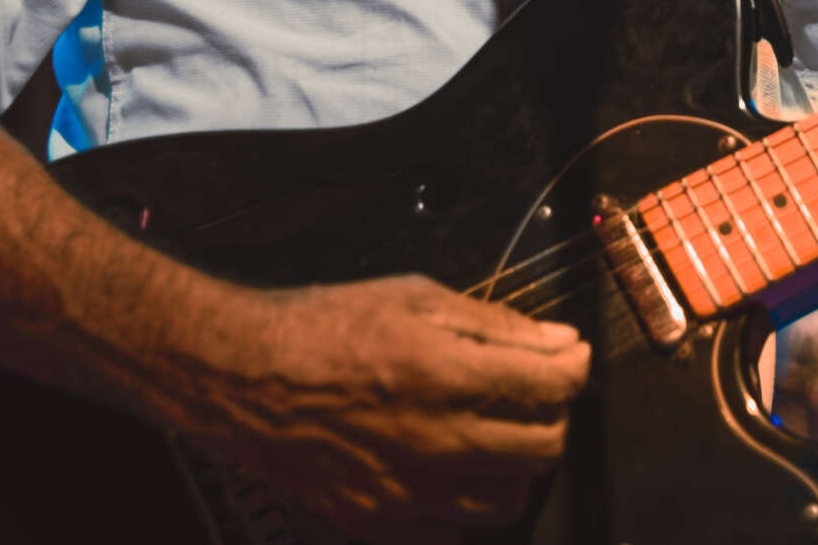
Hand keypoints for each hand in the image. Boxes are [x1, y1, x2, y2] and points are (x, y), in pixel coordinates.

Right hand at [174, 273, 589, 540]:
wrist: (242, 375)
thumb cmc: (322, 326)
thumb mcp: (413, 296)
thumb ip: (493, 323)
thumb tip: (556, 341)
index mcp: (447, 374)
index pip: (555, 384)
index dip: (575, 366)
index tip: (569, 357)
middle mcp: (436, 439)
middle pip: (544, 447)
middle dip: (553, 416)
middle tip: (533, 395)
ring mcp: (407, 488)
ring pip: (506, 499)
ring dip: (514, 465)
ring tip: (493, 434)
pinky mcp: (377, 519)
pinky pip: (450, 528)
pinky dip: (460, 501)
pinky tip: (446, 466)